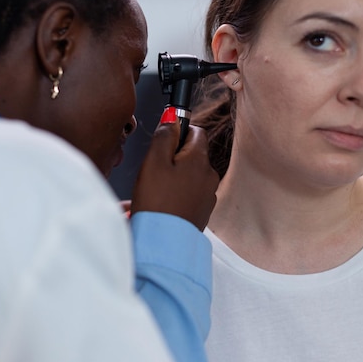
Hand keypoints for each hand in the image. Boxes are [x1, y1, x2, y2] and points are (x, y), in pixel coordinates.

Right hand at [131, 113, 218, 230]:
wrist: (164, 244)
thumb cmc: (157, 204)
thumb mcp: (153, 162)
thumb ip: (164, 136)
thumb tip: (172, 117)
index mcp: (200, 160)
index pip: (196, 130)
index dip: (177, 132)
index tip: (162, 142)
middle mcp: (209, 176)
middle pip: (191, 154)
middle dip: (172, 158)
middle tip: (152, 171)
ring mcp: (208, 195)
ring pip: (188, 175)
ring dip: (172, 178)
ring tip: (153, 191)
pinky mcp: (202, 212)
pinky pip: (188, 194)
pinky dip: (175, 195)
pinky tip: (161, 204)